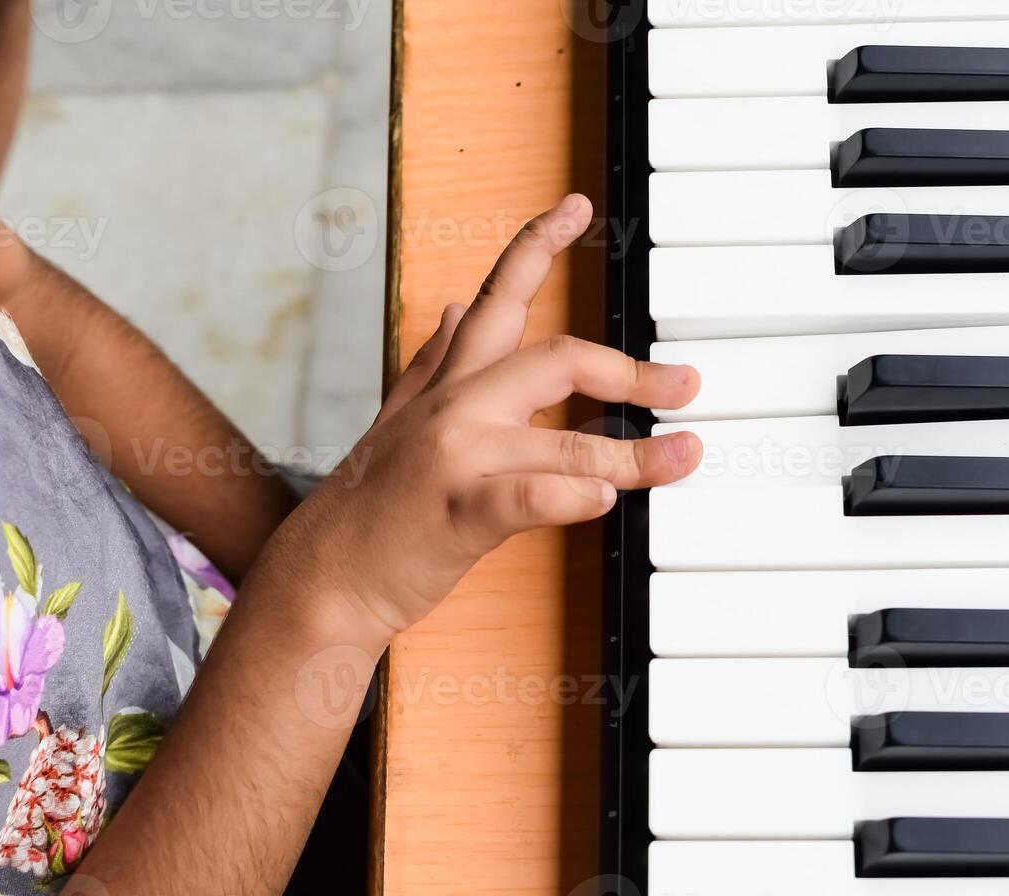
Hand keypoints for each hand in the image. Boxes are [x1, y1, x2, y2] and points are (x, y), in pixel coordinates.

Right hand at [263, 194, 701, 645]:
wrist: (325, 576)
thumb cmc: (369, 508)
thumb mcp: (398, 420)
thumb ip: (433, 362)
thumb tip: (456, 308)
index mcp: (445, 385)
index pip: (496, 298)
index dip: (537, 245)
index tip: (577, 207)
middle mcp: (452, 409)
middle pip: (554, 359)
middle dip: (627, 369)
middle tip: (682, 386)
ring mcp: (454, 458)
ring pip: (561, 439)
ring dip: (633, 453)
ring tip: (681, 456)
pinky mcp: (458, 513)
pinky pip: (532, 496)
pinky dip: (576, 496)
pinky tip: (607, 500)